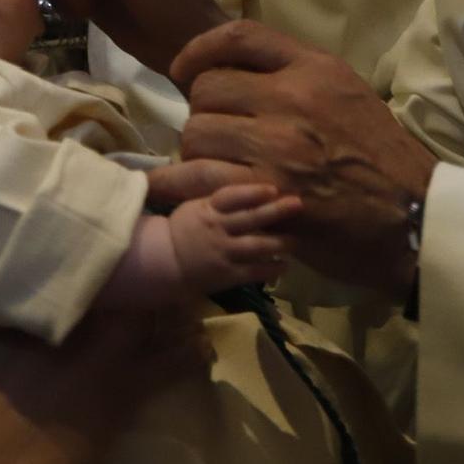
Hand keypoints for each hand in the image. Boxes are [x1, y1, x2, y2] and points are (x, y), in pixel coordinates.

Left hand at [152, 20, 436, 298]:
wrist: (412, 216)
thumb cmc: (381, 157)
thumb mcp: (349, 94)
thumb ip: (299, 76)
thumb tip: (240, 73)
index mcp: (315, 69)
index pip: (240, 37)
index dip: (198, 50)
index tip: (183, 69)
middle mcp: (293, 99)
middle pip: (207, 89)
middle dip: (202, 112)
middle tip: (215, 134)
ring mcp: (278, 147)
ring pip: (196, 134)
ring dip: (195, 152)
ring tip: (211, 165)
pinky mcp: (266, 193)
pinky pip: (199, 179)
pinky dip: (182, 185)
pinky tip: (175, 189)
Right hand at [168, 183, 301, 294]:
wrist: (165, 261)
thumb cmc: (184, 229)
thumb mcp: (196, 206)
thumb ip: (221, 200)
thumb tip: (252, 189)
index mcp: (208, 209)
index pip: (232, 197)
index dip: (253, 192)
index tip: (273, 189)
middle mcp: (218, 229)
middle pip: (250, 218)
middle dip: (276, 211)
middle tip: (298, 204)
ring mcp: (223, 252)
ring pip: (256, 246)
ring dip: (279, 242)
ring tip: (296, 240)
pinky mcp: (227, 274)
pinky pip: (252, 272)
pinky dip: (270, 269)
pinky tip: (284, 265)